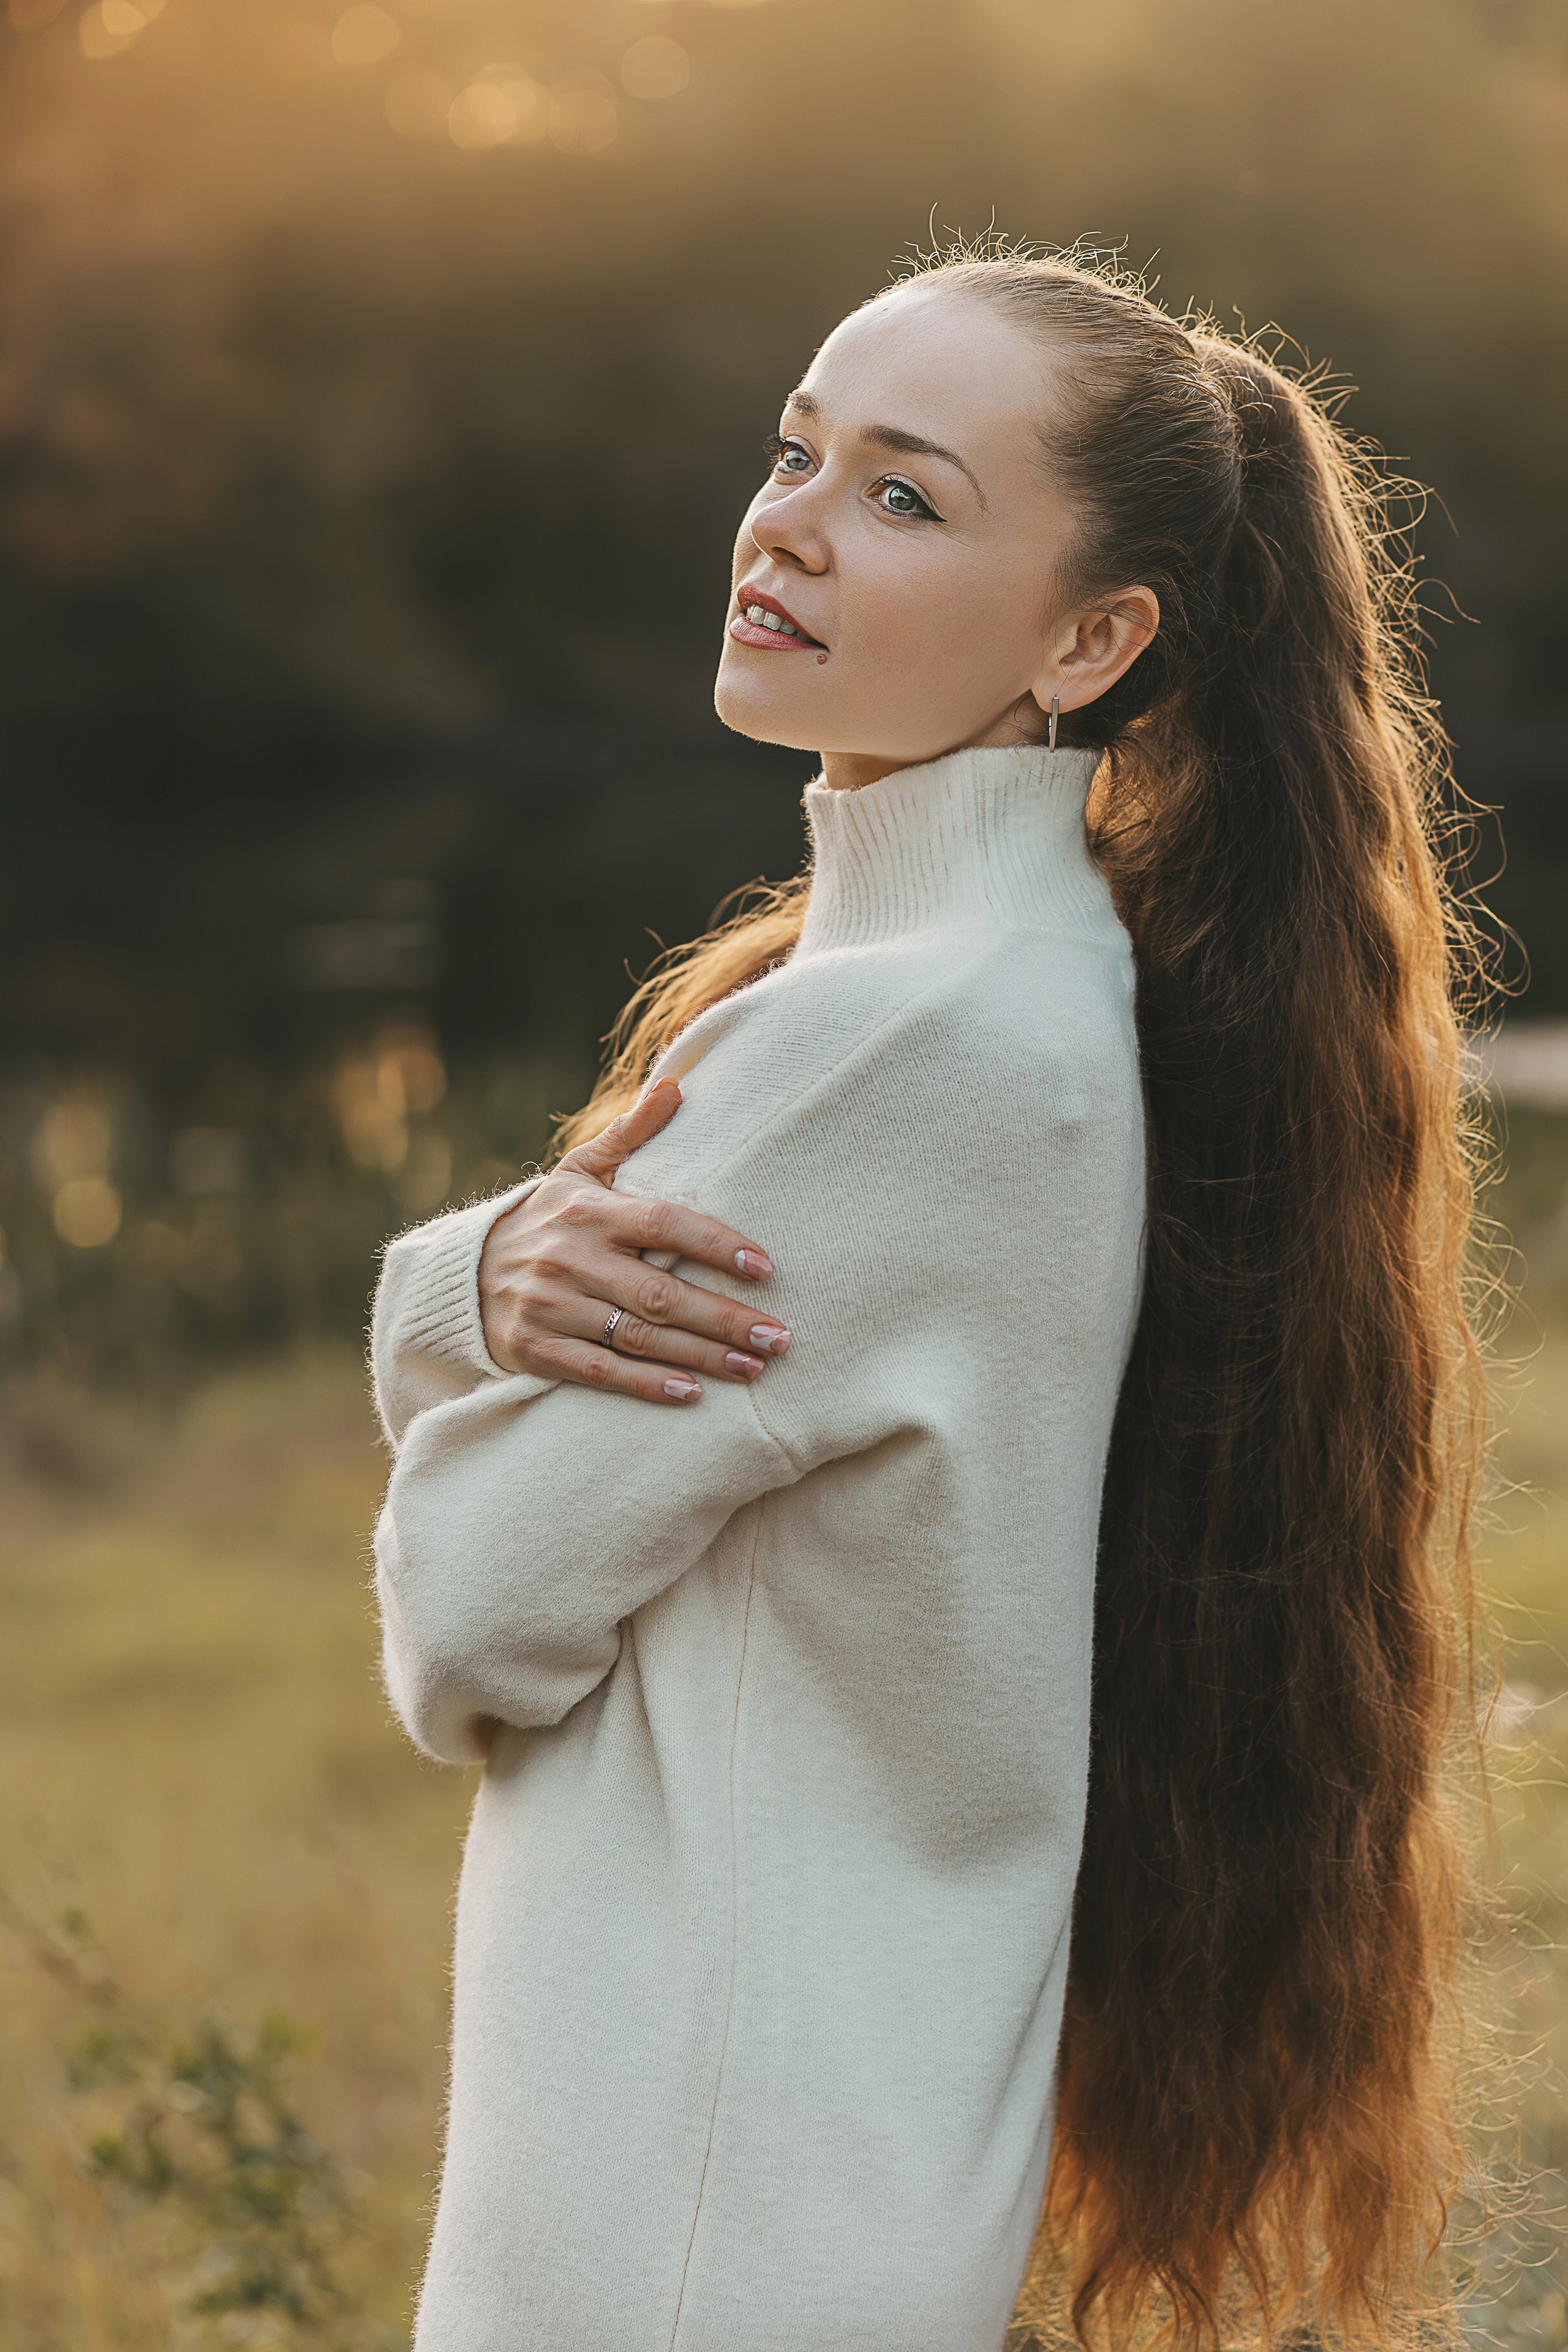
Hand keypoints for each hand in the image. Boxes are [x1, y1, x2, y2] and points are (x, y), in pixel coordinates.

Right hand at [477, 1080, 789, 1405]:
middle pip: (660, 1293)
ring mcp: (551, 1306)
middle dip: (725, 1318)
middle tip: (779, 1337)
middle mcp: (570, 1258)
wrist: (462, 1274)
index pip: (662, 1224)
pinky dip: (647, 1385)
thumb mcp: (577, 1170)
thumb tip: (676, 1086)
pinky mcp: (536, 1349)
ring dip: (701, 1356)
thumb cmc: (544, 1219)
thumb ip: (630, 1134)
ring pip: (639, 1337)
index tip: (764, 1267)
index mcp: (588, 1211)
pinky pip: (601, 1371)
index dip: (715, 1244)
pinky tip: (691, 1394)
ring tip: (753, 1368)